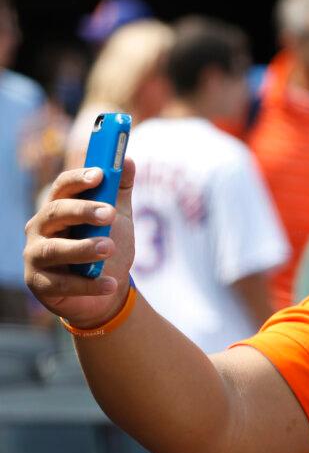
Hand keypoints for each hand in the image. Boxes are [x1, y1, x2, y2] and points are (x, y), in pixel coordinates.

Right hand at [24, 158, 136, 328]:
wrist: (106, 292)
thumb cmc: (107, 247)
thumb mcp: (117, 218)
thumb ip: (120, 191)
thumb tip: (128, 159)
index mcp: (58, 208)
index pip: (62, 187)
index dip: (79, 179)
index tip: (100, 174)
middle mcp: (40, 228)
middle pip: (56, 212)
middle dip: (83, 211)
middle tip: (110, 214)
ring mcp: (36, 256)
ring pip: (54, 249)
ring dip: (83, 247)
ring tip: (109, 247)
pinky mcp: (40, 283)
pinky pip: (63, 283)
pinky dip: (89, 284)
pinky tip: (111, 284)